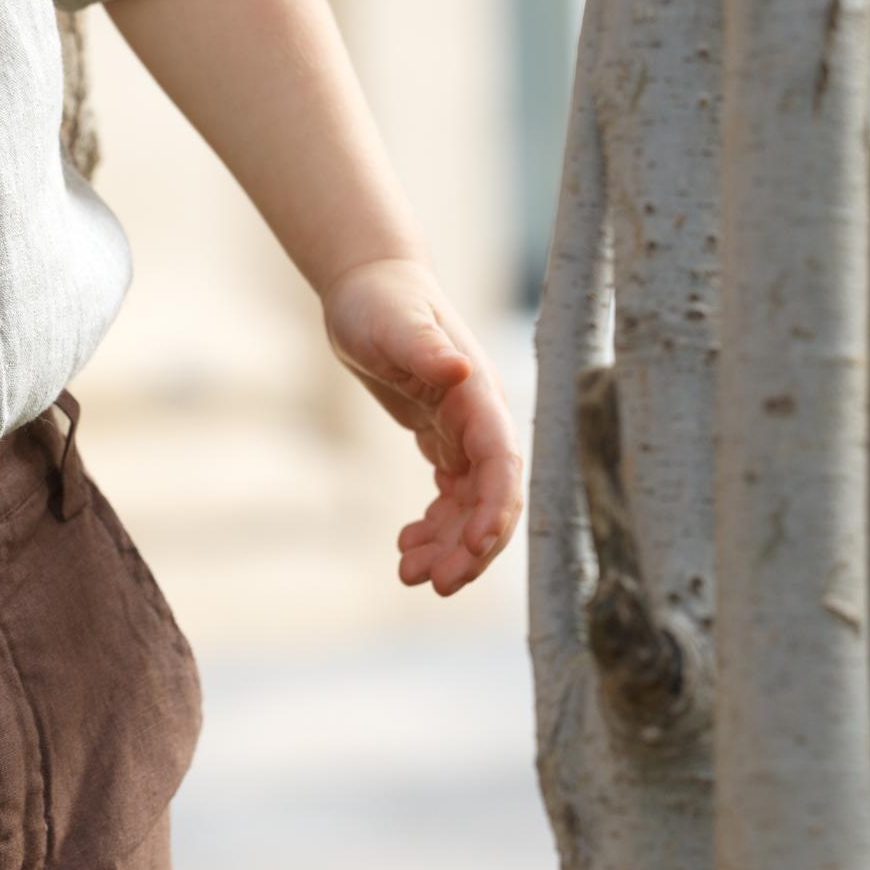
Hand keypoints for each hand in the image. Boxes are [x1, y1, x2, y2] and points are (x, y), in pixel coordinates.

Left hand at [323, 257, 523, 596]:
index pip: (502, 463)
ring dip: (450, 545)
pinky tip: (408, 544)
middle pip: (492, 498)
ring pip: (472, 506)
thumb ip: (426, 348)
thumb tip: (460, 370)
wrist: (368, 285)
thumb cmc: (381, 300)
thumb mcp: (394, 322)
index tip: (476, 548)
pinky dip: (436, 527)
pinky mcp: (442, 438)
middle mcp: (480, 419)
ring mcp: (464, 432)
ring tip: (410, 574)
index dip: (495, 510)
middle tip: (434, 584)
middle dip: (472, 546)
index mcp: (478, 396)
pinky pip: (452, 497)